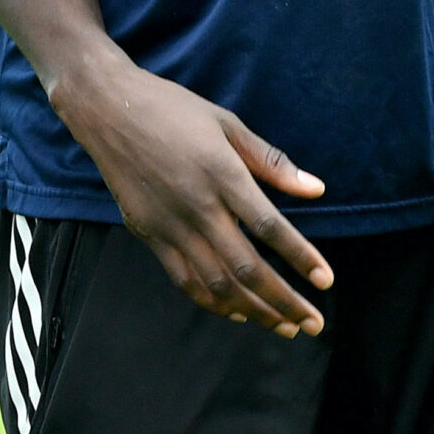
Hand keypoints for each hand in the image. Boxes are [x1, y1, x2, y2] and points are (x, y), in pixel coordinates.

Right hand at [57, 57, 332, 335]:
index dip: (301, 258)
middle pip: (248, 268)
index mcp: (221, 174)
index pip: (270, 228)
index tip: (327, 281)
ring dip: (255, 311)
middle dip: (286, 302)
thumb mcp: (227, 123)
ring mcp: (169, 224)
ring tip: (284, 326)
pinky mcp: (147, 233)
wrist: (106, 107)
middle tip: (314, 323)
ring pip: (217, 283)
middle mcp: (197, 206)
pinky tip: (238, 312)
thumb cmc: (171, 108)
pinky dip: (214, 302)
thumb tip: (317, 190)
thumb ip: (272, 162)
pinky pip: (185, 279)